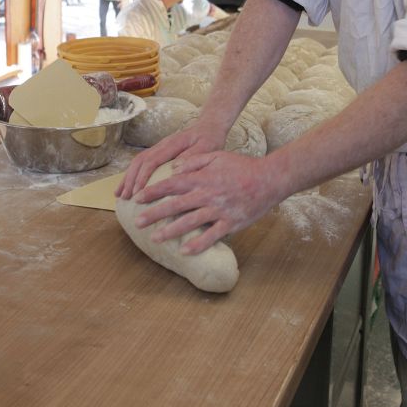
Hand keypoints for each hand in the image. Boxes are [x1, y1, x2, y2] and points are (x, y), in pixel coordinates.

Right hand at [115, 116, 228, 199]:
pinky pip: (142, 163)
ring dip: (128, 178)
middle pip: (140, 161)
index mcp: (172, 144)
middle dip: (130, 179)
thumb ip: (192, 158)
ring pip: (138, 161)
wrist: (209, 126)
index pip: (152, 160)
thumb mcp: (206, 148)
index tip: (137, 192)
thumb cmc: (209, 139)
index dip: (143, 177)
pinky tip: (128, 187)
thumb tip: (175, 170)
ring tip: (119, 195)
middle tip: (125, 198)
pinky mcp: (160, 152)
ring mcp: (159, 148)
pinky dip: (133, 175)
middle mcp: (162, 145)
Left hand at [131, 150, 279, 253]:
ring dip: (170, 231)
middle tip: (137, 223)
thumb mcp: (218, 156)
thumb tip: (174, 168)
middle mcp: (207, 194)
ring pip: (190, 222)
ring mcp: (219, 210)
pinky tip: (184, 251)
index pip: (172, 184)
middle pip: (175, 205)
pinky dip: (197, 244)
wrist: (269, 179)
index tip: (136, 198)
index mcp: (203, 178)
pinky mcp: (231, 223)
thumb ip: (195, 161)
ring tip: (155, 238)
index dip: (153, 192)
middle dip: (154, 214)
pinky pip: (211, 236)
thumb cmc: (243, 166)